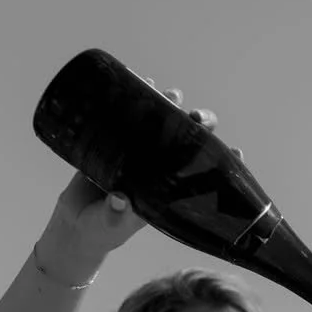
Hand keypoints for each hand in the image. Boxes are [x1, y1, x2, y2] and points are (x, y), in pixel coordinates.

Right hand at [37, 87, 234, 279]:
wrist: (74, 224)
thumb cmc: (100, 230)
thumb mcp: (110, 225)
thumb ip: (116, 216)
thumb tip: (121, 200)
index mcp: (167, 190)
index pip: (200, 173)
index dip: (220, 162)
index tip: (237, 152)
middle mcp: (157, 168)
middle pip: (186, 141)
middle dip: (197, 126)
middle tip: (196, 117)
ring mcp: (137, 152)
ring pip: (161, 123)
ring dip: (170, 105)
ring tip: (174, 94)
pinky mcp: (115, 141)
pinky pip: (128, 115)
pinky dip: (136, 96)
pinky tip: (143, 81)